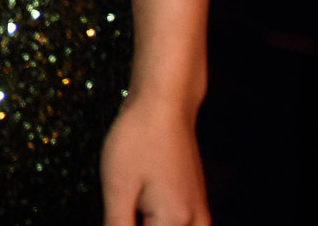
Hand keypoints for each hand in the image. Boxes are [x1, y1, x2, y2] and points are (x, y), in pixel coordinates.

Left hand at [101, 95, 208, 224]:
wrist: (165, 103)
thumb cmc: (138, 138)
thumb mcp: (117, 188)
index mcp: (174, 222)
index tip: (117, 211)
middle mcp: (194, 222)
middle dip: (134, 223)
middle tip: (124, 202)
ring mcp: (199, 214)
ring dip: (147, 222)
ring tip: (130, 205)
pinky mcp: (196, 204)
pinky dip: (162, 223)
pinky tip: (142, 211)